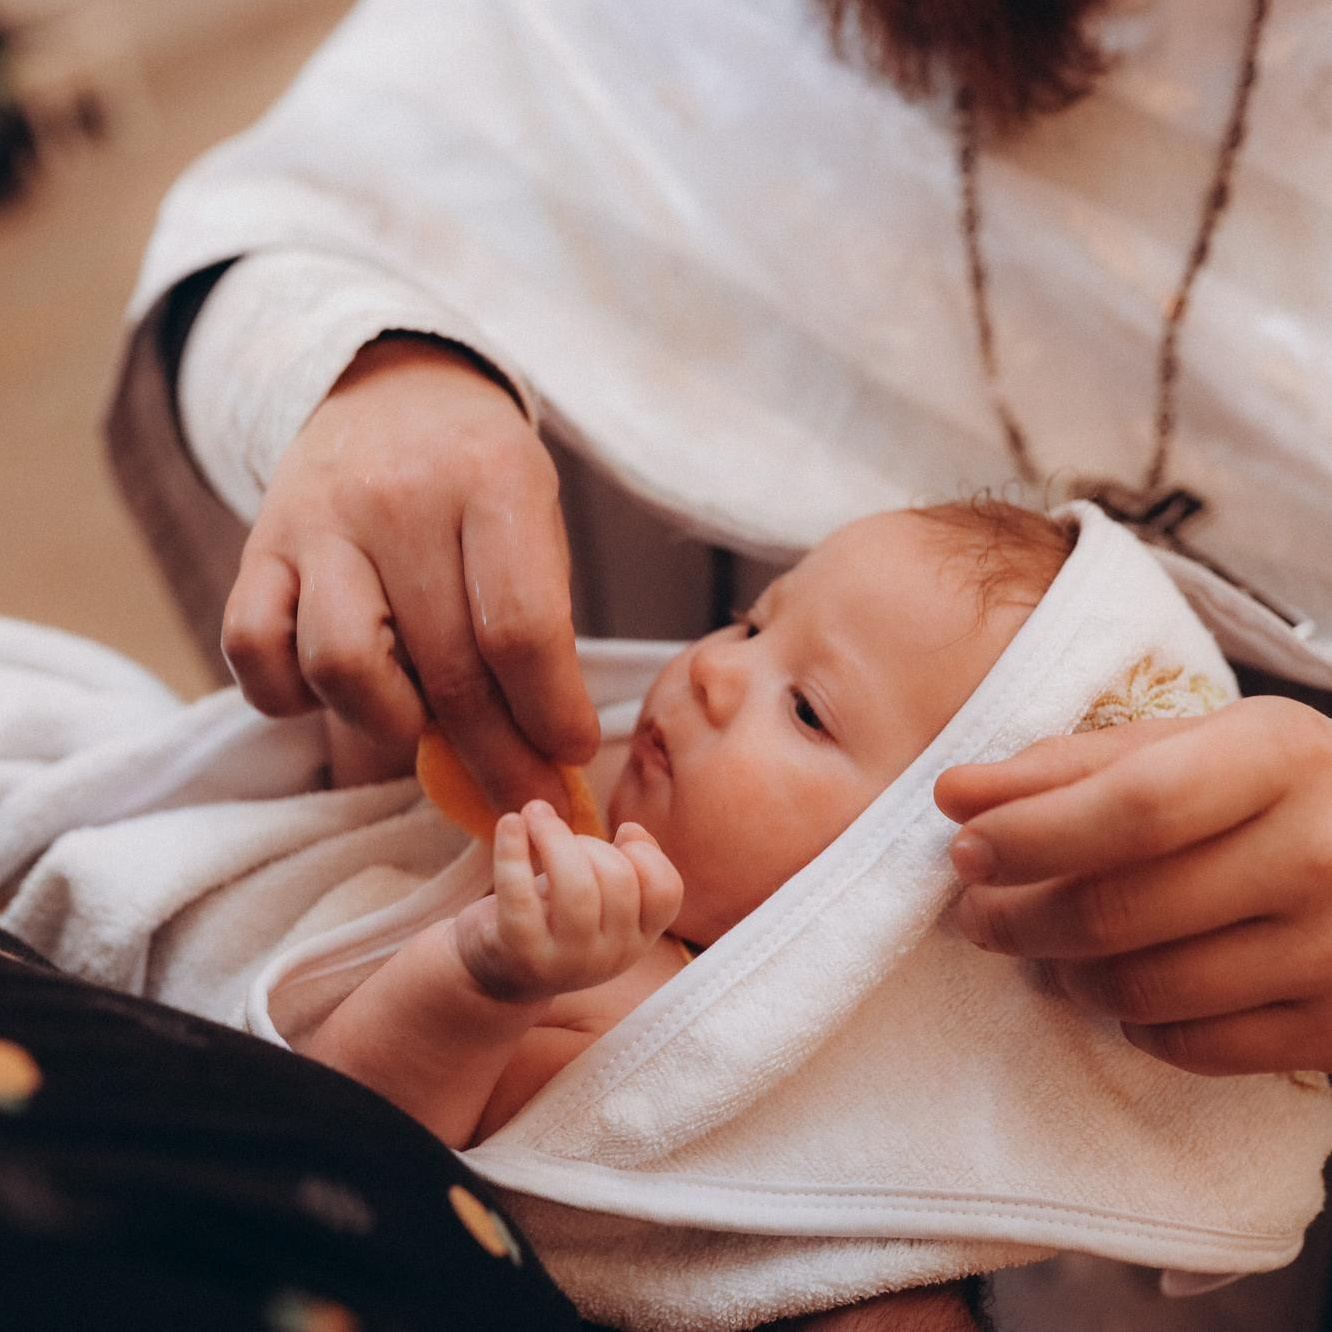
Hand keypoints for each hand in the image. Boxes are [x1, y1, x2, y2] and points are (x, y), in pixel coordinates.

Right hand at [220, 335, 598, 811]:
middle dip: (495, 756)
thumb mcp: (534, 516)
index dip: (549, 713)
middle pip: (447, 669)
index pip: (522, 629)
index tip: (568, 752)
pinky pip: (253, 650)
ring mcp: (319, 523)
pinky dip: (290, 696)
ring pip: (342, 666)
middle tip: (523, 796)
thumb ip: (537, 620)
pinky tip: (341, 692)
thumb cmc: (481, 479)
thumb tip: (544, 751)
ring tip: (426, 723)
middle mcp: (401, 500)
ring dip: (392, 724)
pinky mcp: (259, 547)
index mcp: (493, 482)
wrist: (391, 388)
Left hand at [455, 802, 682, 1003]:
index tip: (620, 834)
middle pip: (618, 878)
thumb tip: (632, 830)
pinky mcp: (519, 953)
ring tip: (534, 814)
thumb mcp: (599, 897)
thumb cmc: (555, 918)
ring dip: (553, 835)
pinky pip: (519, 893)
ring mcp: (565, 961)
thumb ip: (626, 865)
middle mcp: (609, 957)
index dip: (646, 854)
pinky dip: (512, 849)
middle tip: (556, 833)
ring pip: (576, 886)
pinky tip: (510, 822)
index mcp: (636, 940)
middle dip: (588, 841)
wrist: (497, 974)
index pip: (665, 892)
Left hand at [936, 698, 1331, 1075]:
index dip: (1031, 836)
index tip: (962, 852)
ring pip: (1144, 989)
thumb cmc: (1276, 792)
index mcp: (1276, 758)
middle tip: (975, 912)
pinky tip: (1124, 986)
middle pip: (1121, 909)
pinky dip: (1133, 1023)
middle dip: (1016, 919)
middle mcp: (1318, 854)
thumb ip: (1069, 767)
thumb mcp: (1191, 749)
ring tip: (1044, 946)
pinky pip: (1192, 1046)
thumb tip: (954, 793)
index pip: (1132, 807)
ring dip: (1063, 974)